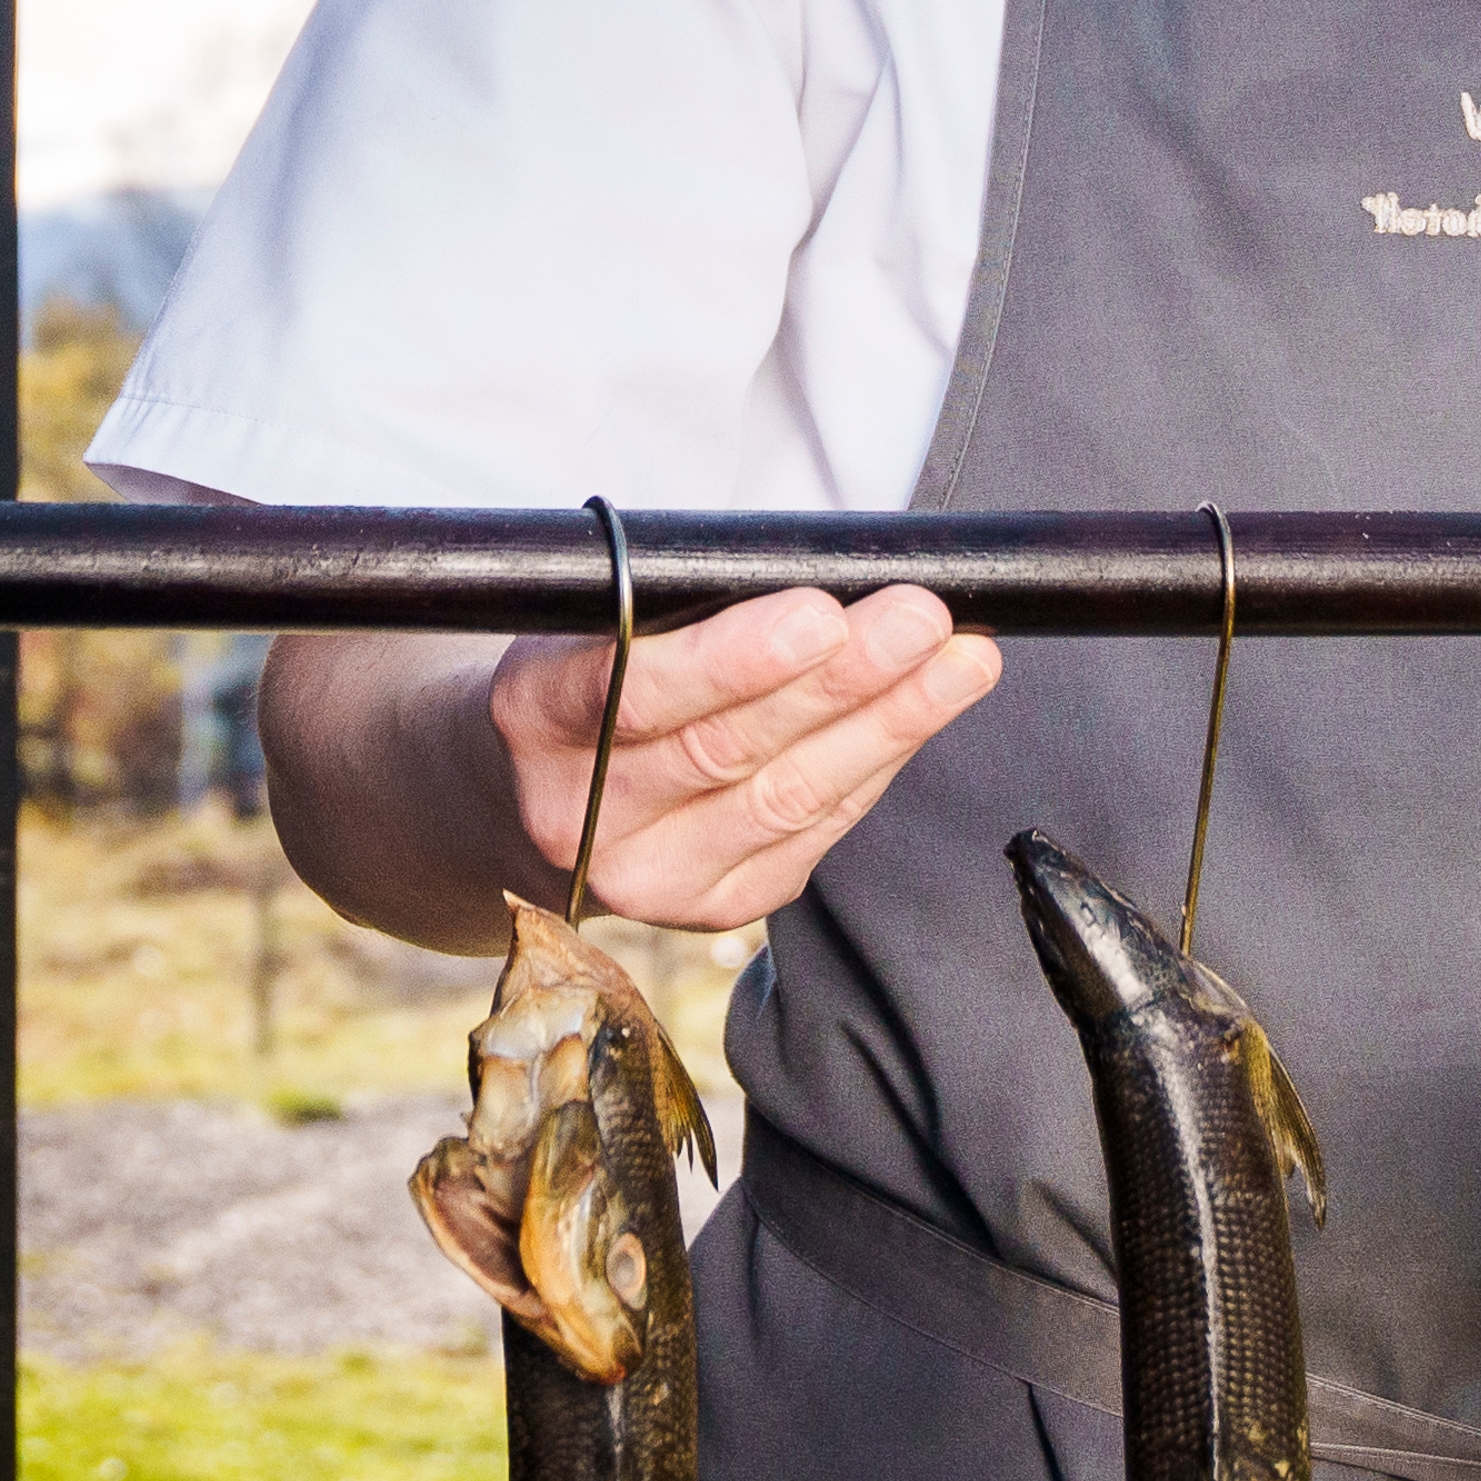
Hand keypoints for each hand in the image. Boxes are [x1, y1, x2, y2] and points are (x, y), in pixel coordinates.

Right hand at [486, 580, 1002, 932]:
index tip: (821, 615)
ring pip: (784, 799)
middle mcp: (577, 814)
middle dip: (842, 680)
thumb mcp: (591, 619)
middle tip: (920, 621)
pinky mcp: (709, 906)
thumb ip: (679, 604)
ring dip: (886, 724)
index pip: (636, 691)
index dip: (735, 659)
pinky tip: (922, 715)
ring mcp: (644, 875)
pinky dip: (875, 768)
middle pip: (728, 749)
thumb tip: (826, 574)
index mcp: (532, 715)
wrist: (522, 790)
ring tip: (958, 662)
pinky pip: (811, 834)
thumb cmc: (582, 673)